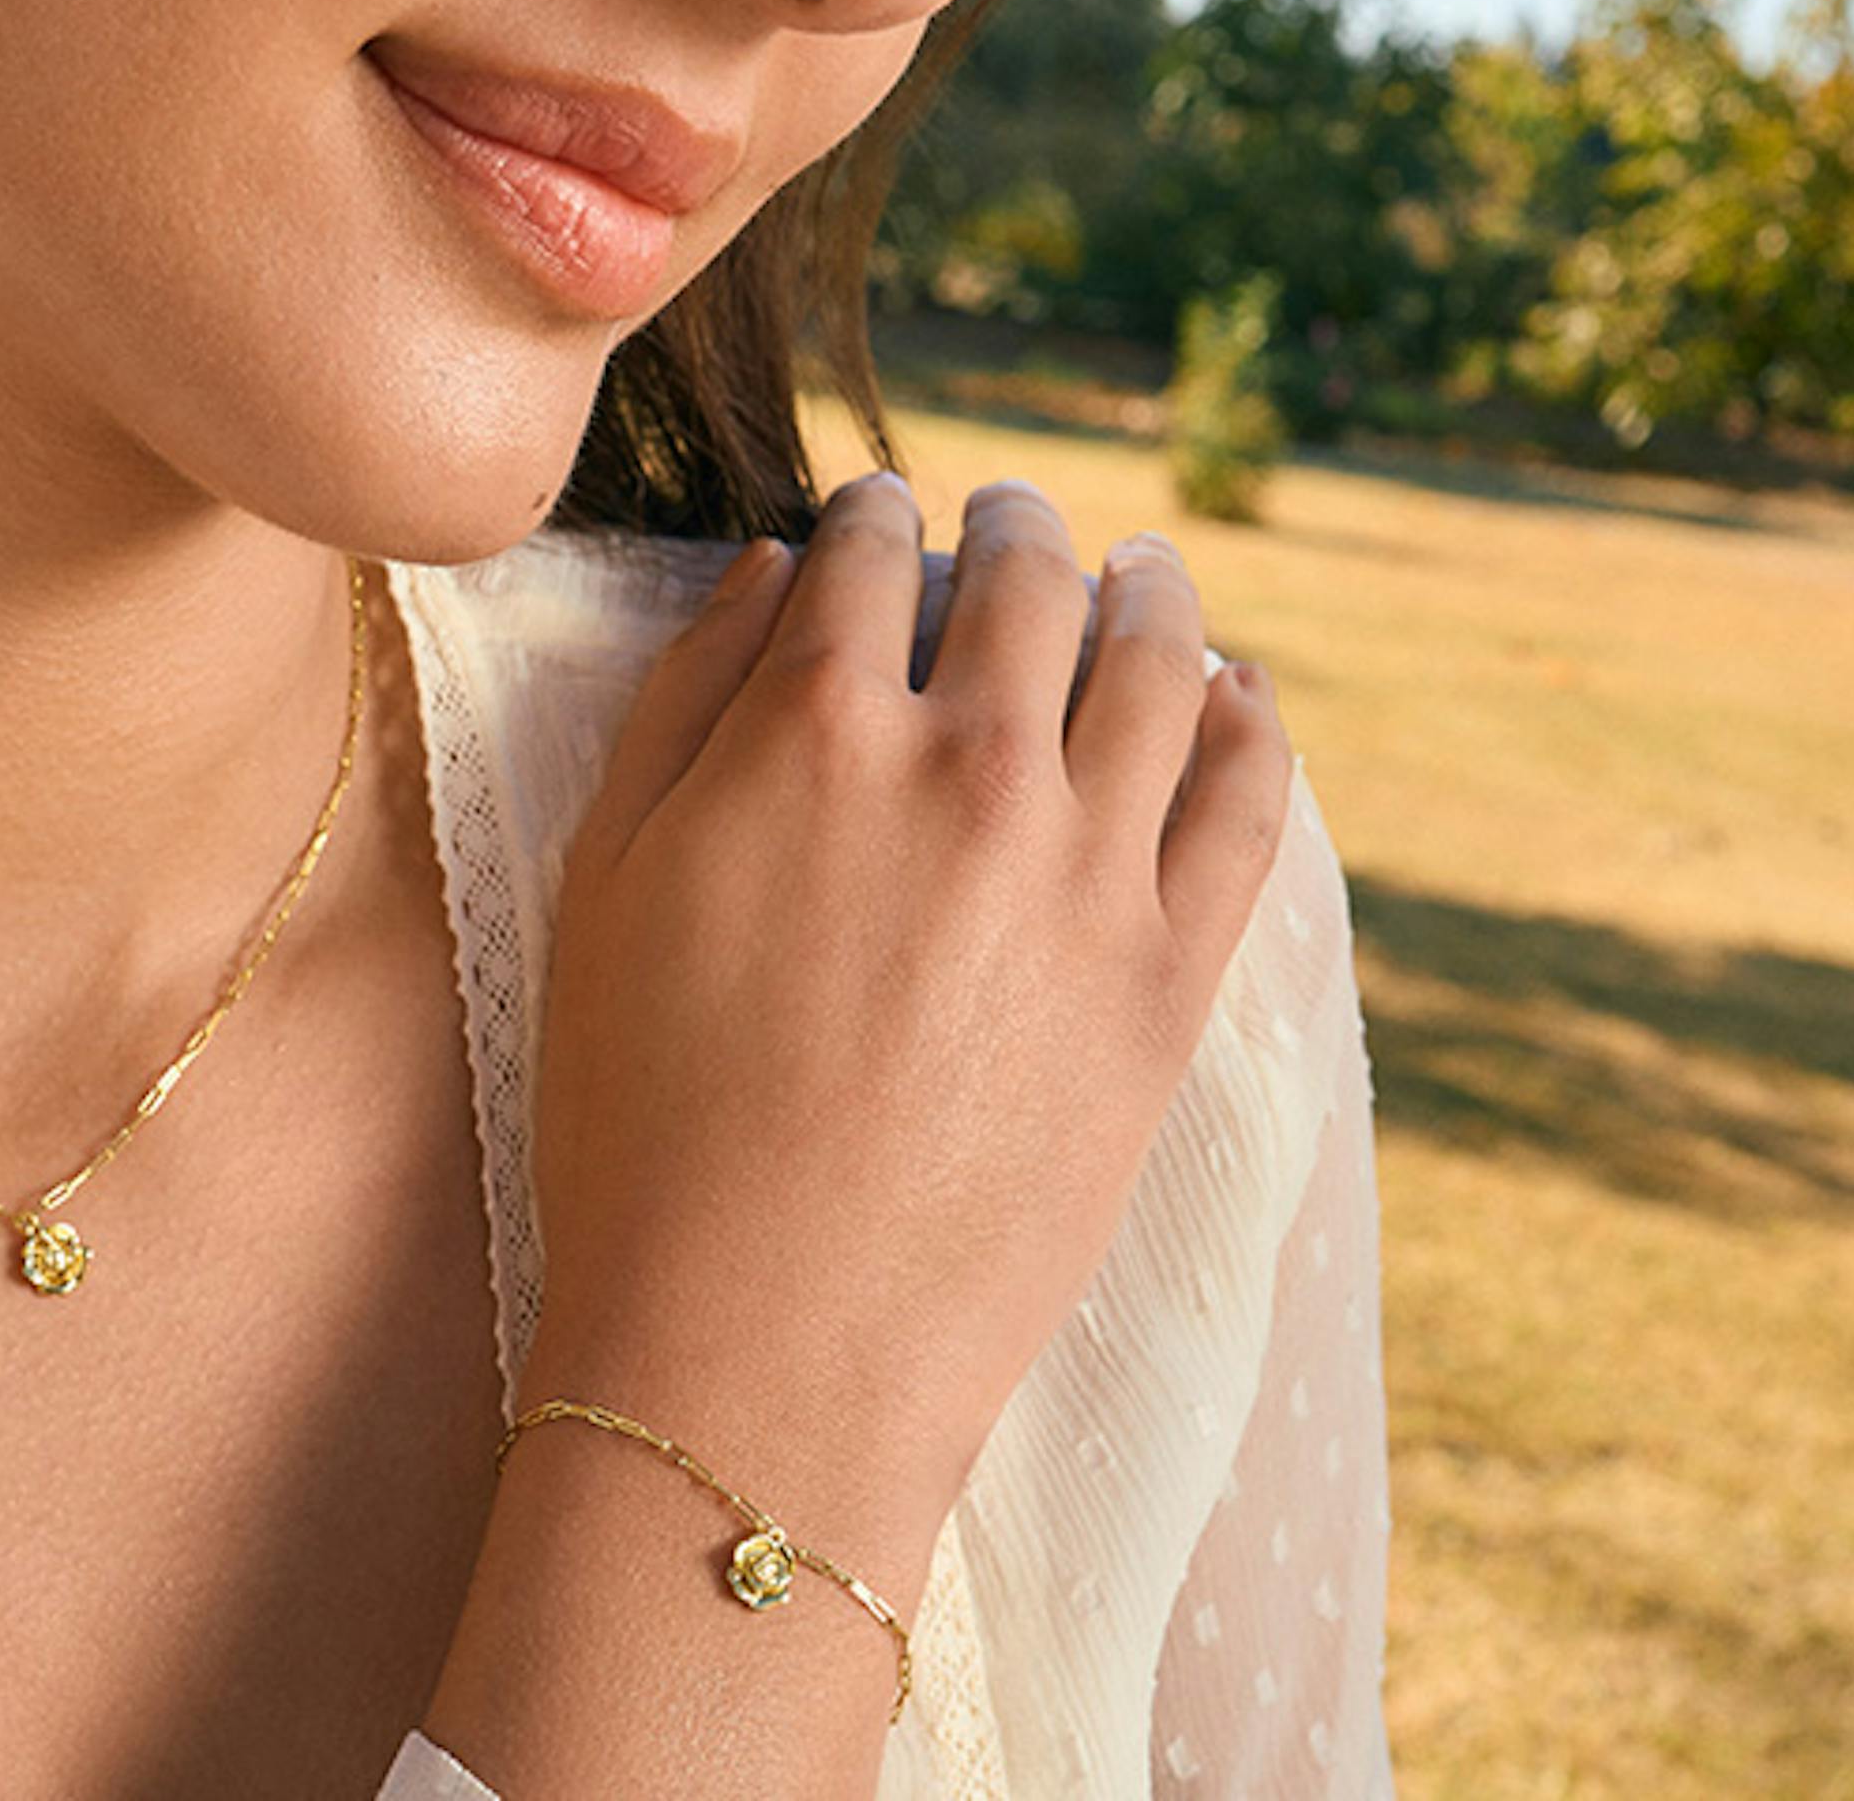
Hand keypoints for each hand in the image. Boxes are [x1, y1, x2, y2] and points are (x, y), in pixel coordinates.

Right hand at [518, 471, 1292, 1570]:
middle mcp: (970, 765)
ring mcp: (1088, 871)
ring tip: (1140, 572)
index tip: (878, 511)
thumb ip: (686, 693)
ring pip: (1158, 662)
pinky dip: (1248, 721)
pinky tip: (1235, 694)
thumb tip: (770, 566)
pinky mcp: (1169, 978)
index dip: (873, 512)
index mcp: (818, 727)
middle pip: (1026, 582)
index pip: (867, 550)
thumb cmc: (644, 1114)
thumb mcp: (605, 876)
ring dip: (1148, 589)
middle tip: (1015, 516)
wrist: (765, 1342)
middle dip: (1016, 526)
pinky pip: (1246, 804)